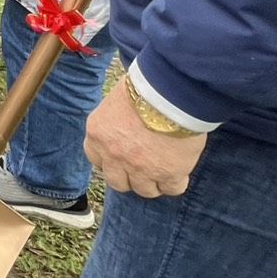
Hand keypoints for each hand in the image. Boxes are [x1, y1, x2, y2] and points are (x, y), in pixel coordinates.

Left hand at [84, 80, 207, 197]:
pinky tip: (179, 171)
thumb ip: (116, 120)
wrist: (170, 92)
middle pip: (118, 182)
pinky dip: (175, 182)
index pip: (96, 159)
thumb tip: (124, 123)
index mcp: (98, 134)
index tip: (121, 157)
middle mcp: (114, 155)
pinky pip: (171, 189)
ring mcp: (140, 168)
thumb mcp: (118, 101)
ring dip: (153, 182)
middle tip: (143, 166)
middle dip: (130, 177)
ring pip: (144, 190)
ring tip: (164, 169)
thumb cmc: (145, 87)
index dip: (110, 161)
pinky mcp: (167, 174)